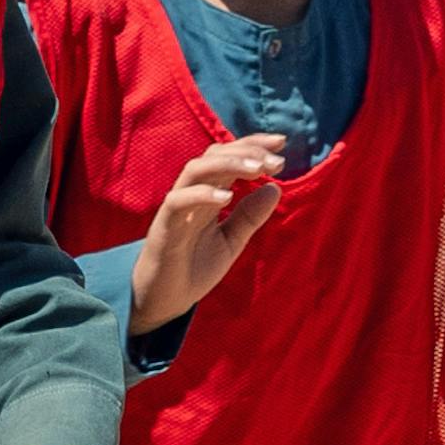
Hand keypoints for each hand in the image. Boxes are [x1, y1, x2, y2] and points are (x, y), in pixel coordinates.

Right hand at [131, 134, 292, 331]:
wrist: (165, 301)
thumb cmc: (193, 268)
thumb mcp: (231, 241)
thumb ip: (249, 216)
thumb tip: (276, 188)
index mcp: (207, 194)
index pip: (228, 157)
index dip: (252, 146)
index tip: (281, 143)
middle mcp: (191, 194)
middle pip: (213, 155)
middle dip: (245, 151)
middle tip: (275, 161)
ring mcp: (176, 208)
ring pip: (195, 170)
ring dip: (227, 164)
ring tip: (257, 169)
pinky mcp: (164, 228)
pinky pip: (178, 202)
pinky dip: (202, 195)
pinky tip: (227, 198)